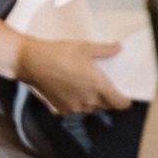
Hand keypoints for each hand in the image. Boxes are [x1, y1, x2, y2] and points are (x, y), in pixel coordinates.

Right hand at [13, 34, 128, 114]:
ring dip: (92, 101)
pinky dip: (77, 102)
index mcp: (97, 86)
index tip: (125, 97)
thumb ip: (105, 50)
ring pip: (91, 109)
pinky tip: (71, 89)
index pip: (120, 103)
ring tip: (85, 85)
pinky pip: (76, 109)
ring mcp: (74, 107)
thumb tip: (118, 48)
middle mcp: (88, 100)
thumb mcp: (84, 47)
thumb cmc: (57, 53)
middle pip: (107, 106)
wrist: (31, 62)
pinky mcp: (62, 109)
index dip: (125, 101)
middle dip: (108, 98)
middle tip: (104, 85)